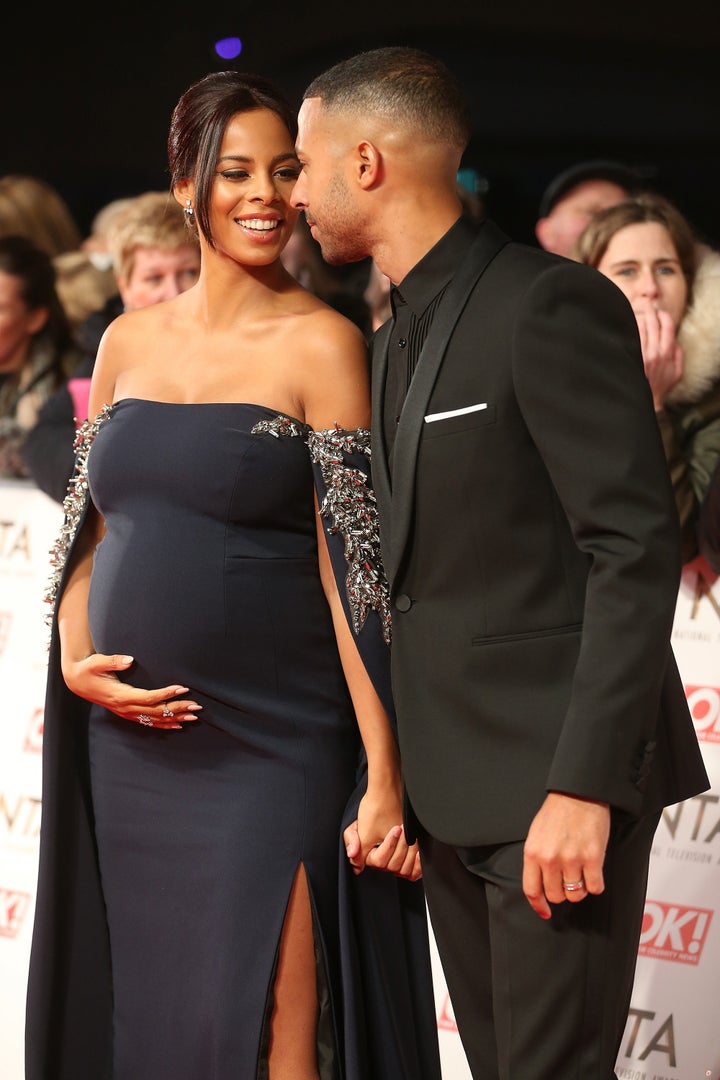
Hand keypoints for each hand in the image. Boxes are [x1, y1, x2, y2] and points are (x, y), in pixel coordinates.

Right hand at [61, 652, 201, 729]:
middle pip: (156, 711)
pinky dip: (163, 724)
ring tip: (193, 716)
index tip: (183, 688)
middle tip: (197, 706)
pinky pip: (148, 722)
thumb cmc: (88, 669)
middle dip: (177, 708)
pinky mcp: (127, 713)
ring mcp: (126, 713)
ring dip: (175, 718)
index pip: (149, 698)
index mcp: (120, 696)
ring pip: (154, 719)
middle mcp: (125, 708)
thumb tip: (129, 660)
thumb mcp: (97, 662)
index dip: (166, 694)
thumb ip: (113, 661)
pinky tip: (177, 725)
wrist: (77, 681)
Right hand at [344, 819, 421, 880]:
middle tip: (403, 829)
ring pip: (404, 870)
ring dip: (410, 852)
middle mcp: (382, 861)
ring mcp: (395, 861)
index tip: (395, 829)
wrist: (388, 799)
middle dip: (401, 846)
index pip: (379, 861)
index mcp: (368, 857)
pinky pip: (414, 872)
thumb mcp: (354, 827)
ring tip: (411, 835)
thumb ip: (351, 841)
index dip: (389, 846)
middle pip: (393, 866)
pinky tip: (419, 852)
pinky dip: (418, 865)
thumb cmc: (372, 813)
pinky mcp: (407, 860)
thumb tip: (352, 855)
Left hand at [522, 792, 609, 918]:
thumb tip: (540, 884)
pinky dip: (596, 884)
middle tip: (568, 879)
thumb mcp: (536, 834)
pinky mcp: (592, 858)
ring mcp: (571, 859)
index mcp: (533, 853)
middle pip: (556, 896)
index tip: (545, 912)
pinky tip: (594, 872)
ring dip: (579, 888)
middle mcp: (550, 859)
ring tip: (581, 873)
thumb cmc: (557, 812)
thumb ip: (536, 858)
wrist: (579, 794)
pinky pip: (595, 888)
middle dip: (562, 892)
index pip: (532, 890)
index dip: (539, 906)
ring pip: (576, 894)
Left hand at [633, 304, 683, 408]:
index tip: (660, 312)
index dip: (664, 316)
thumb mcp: (677, 373)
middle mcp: (655, 352)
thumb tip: (675, 341)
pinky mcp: (631, 358)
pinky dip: (630, 329)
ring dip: (639, 317)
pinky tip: (628, 324)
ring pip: (641, 328)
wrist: (645, 401)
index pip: (667, 326)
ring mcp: (641, 355)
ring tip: (637, 312)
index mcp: (667, 353)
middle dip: (650, 312)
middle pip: (653, 324)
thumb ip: (678, 355)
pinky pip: (630, 338)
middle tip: (647, 305)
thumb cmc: (660, 387)